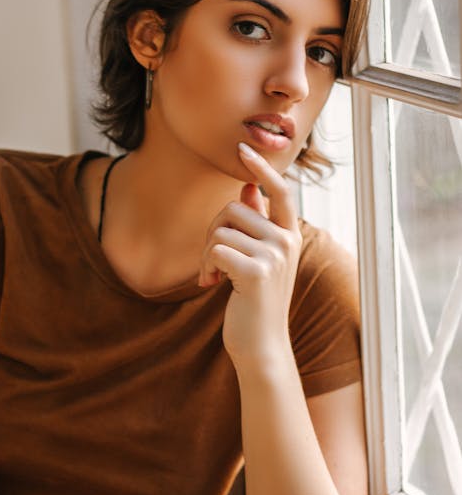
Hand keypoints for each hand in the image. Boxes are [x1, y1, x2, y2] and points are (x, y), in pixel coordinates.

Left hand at [199, 142, 301, 366]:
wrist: (261, 345)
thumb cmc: (255, 300)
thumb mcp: (259, 258)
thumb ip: (256, 223)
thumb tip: (248, 187)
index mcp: (289, 235)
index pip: (280, 190)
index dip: (262, 168)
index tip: (243, 149)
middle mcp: (287, 241)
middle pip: (234, 209)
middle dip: (213, 232)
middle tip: (212, 261)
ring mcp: (274, 256)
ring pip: (221, 229)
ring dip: (206, 253)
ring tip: (212, 275)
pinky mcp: (256, 272)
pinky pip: (215, 249)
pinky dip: (205, 266)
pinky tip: (211, 284)